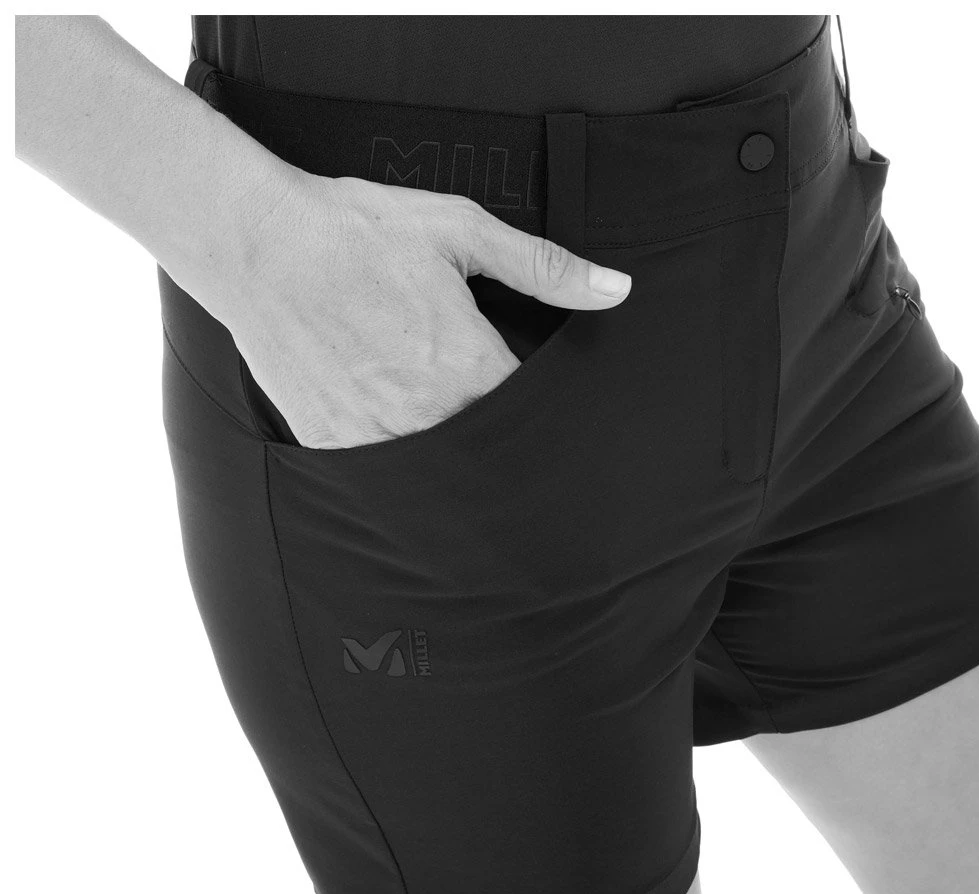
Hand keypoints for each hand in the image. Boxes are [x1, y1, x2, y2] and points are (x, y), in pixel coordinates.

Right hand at [222, 170, 632, 448]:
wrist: (259, 243)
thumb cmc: (357, 232)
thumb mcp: (462, 232)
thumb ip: (543, 268)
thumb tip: (614, 291)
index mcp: (469, 368)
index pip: (528, 416)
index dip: (534, 410)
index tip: (527, 398)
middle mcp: (428, 413)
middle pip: (485, 448)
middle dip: (492, 431)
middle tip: (468, 399)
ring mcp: (376, 435)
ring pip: (435, 469)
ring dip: (443, 447)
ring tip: (420, 403)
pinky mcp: (331, 442)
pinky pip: (378, 471)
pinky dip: (391, 454)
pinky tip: (385, 420)